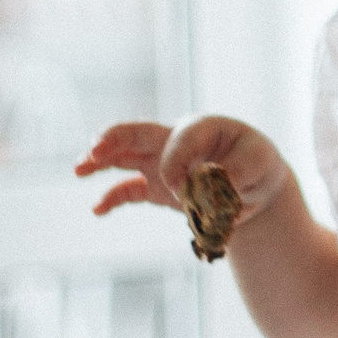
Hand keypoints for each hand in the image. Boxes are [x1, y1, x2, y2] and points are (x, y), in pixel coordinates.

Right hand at [75, 115, 292, 227]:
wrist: (255, 184)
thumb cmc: (257, 164)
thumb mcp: (259, 163)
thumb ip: (236, 171)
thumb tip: (208, 185)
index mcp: (200, 127)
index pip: (179, 139)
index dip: (178, 164)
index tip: (185, 189)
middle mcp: (174, 141)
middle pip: (137, 133)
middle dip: (114, 139)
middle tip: (94, 150)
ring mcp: (161, 163)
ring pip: (124, 156)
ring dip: (100, 160)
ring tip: (78, 169)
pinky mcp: (157, 187)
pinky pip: (129, 189)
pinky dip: (112, 198)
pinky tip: (97, 210)